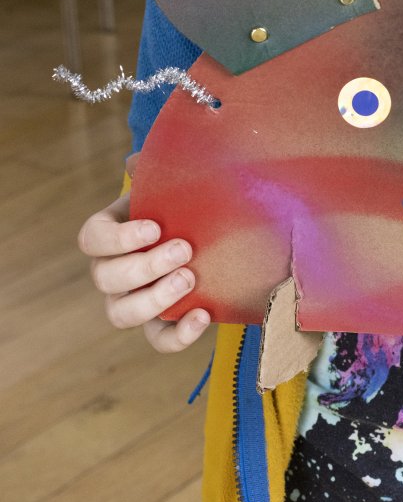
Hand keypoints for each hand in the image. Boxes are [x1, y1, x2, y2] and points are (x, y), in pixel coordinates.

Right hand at [78, 185, 210, 352]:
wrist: (212, 231)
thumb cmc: (182, 202)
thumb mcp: (171, 182)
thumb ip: (154, 169)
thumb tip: (136, 161)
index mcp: (109, 233)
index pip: (92, 239)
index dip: (119, 238)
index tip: (155, 227)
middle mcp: (112, 271)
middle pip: (106, 279)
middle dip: (144, 267)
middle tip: (184, 250)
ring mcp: (132, 300)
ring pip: (121, 314)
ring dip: (154, 300)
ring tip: (190, 279)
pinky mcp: (160, 324)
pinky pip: (158, 340)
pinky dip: (178, 335)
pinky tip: (202, 315)